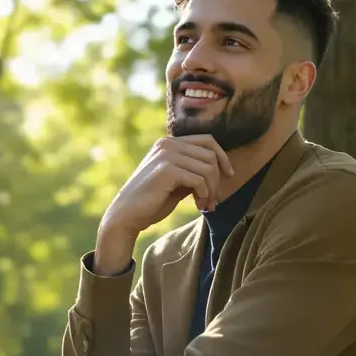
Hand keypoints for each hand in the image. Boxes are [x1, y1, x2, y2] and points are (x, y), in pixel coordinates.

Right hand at [103, 135, 234, 235]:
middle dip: (217, 180)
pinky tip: (197, 206)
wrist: (126, 216)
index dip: (222, 157)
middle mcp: (167, 143)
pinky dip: (203, 194)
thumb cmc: (152, 201)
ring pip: (207, 168)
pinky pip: (199, 179)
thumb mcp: (177, 181)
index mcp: (168, 143)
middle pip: (210, 155)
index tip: (229, 175)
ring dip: (211, 190)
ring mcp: (166, 154)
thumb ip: (193, 170)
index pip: (207, 140)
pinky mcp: (166, 169)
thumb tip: (221, 168)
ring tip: (205, 206)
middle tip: (212, 202)